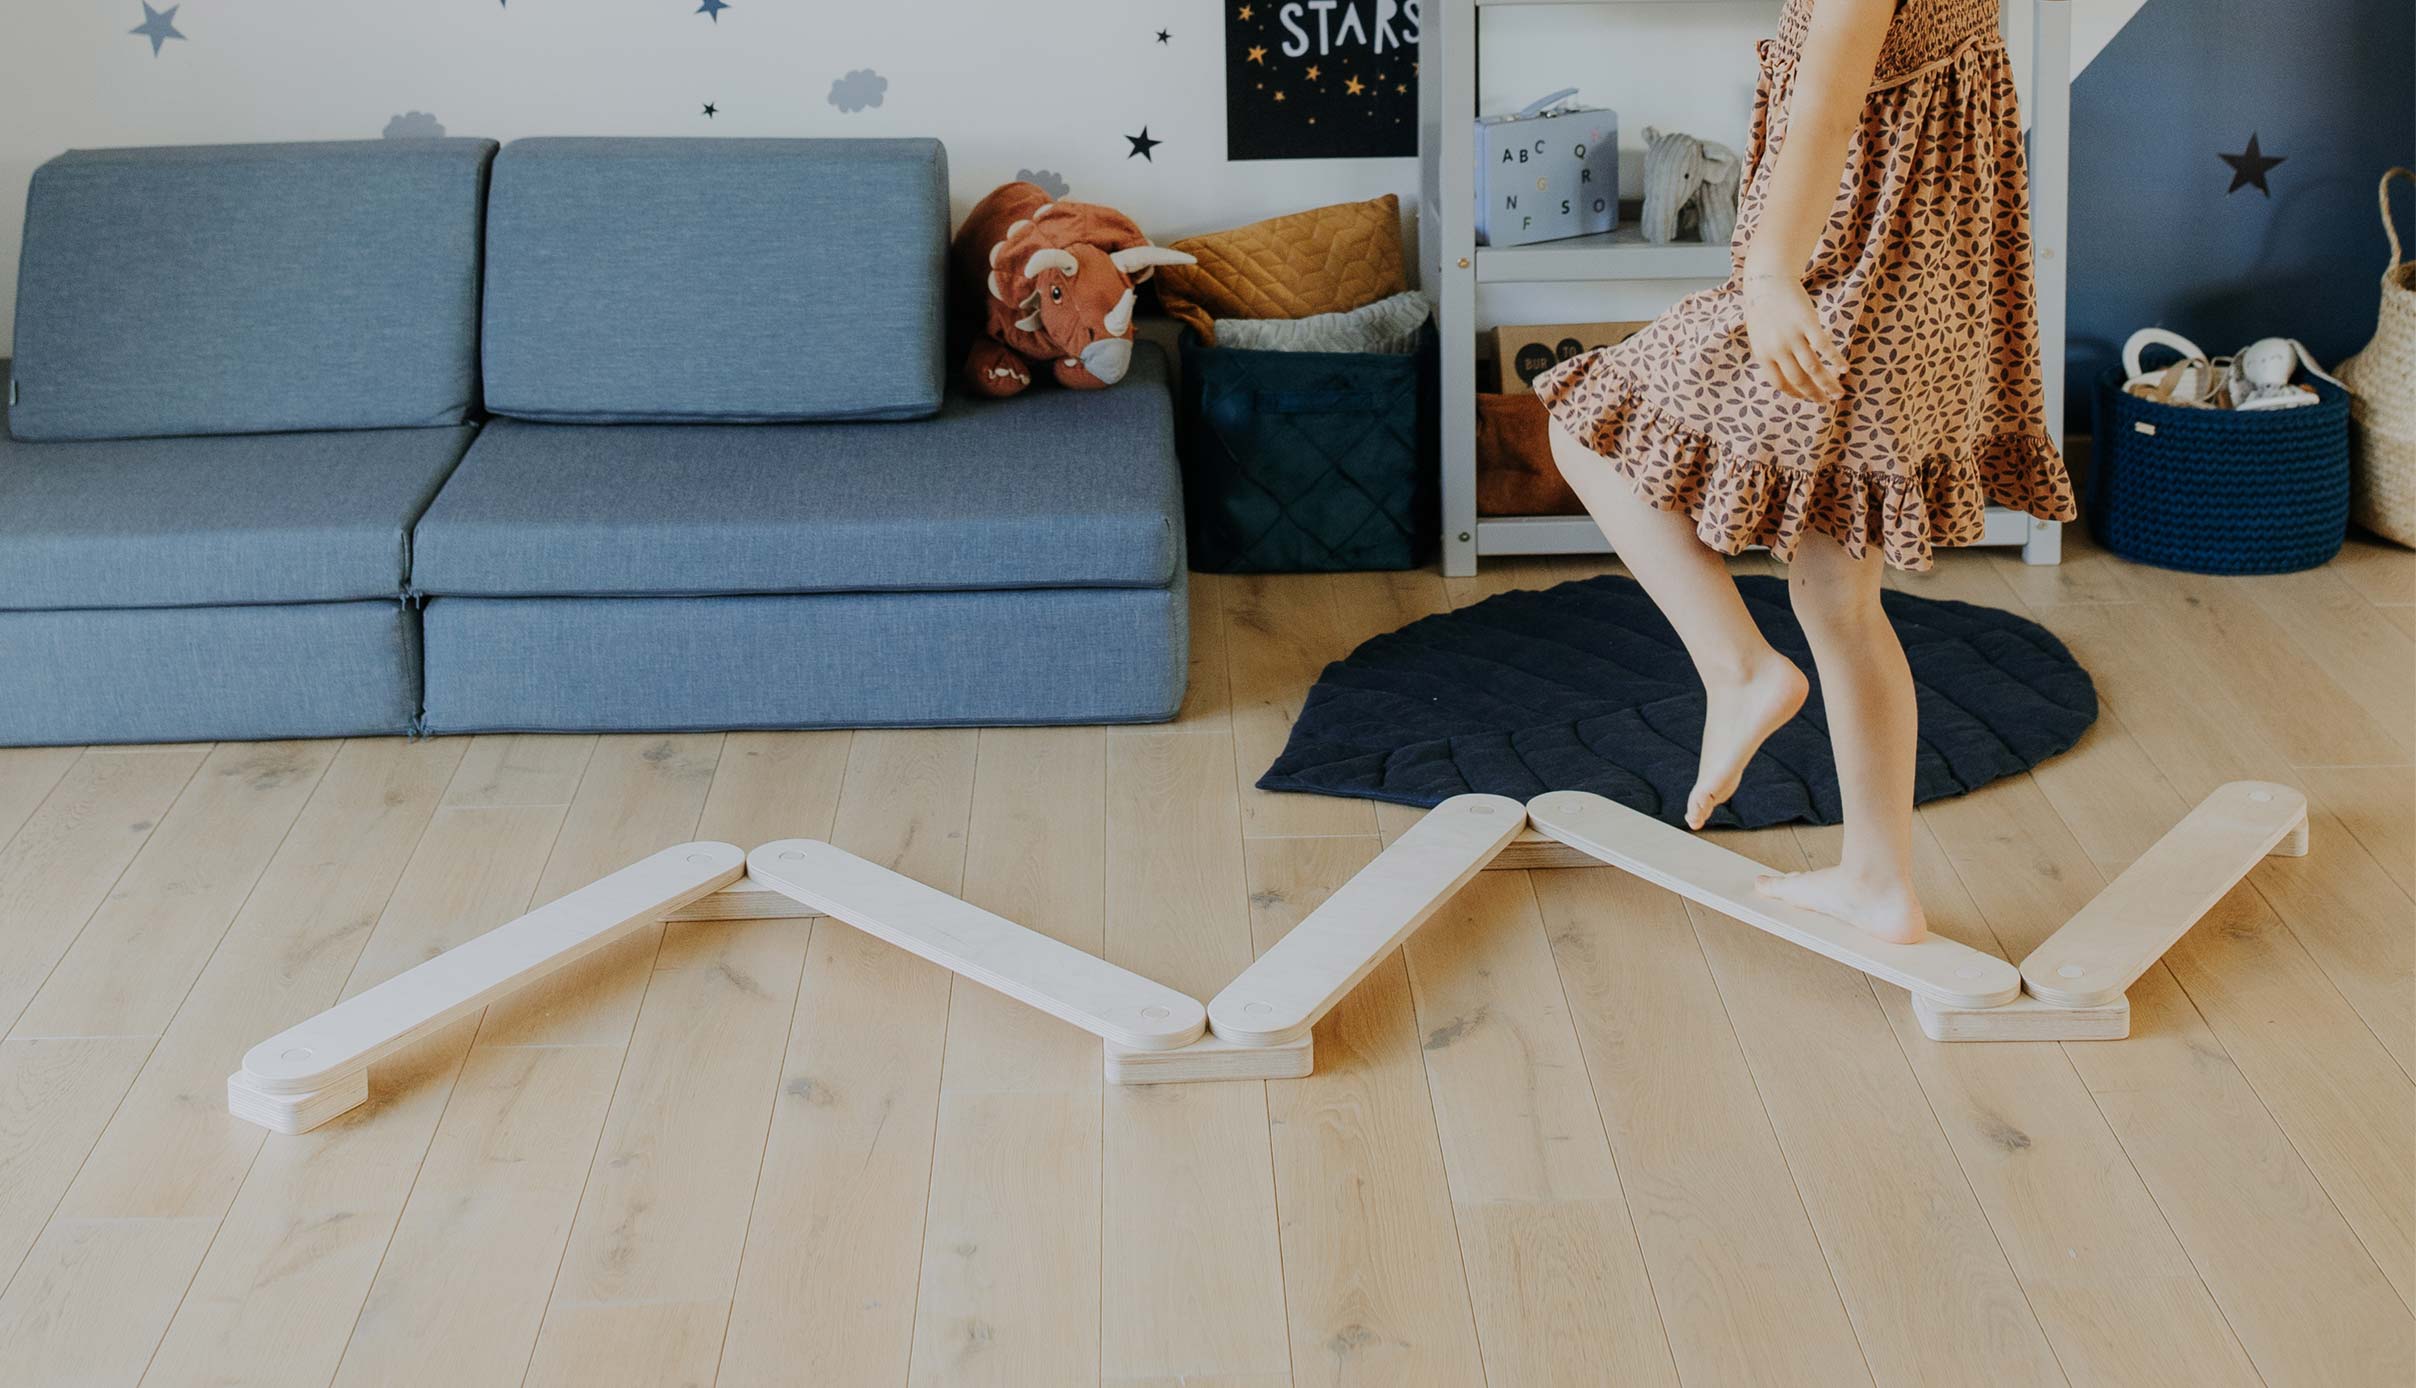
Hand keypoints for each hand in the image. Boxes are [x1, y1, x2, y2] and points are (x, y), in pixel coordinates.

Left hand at [1740, 272, 1847, 402]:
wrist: (1767, 281)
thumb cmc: (1764, 310)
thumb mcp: (1759, 337)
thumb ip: (1770, 356)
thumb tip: (1783, 376)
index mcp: (1763, 354)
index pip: (1780, 383)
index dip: (1796, 393)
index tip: (1807, 398)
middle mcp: (1777, 349)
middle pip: (1798, 380)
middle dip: (1815, 394)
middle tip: (1827, 402)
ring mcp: (1792, 336)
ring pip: (1813, 368)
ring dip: (1828, 383)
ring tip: (1839, 392)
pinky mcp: (1807, 323)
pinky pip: (1824, 347)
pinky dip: (1835, 359)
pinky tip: (1845, 368)